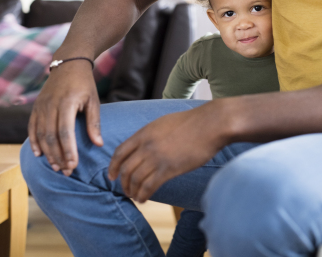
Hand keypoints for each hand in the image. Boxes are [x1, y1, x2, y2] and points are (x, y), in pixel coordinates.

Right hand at [28, 60, 102, 175]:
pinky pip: (32, 128)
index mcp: (67, 103)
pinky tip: (40, 154)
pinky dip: (34, 142)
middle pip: (51, 137)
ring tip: (56, 167)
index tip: (73, 165)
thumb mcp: (94, 101)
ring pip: (40, 134)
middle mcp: (50, 105)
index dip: (68, 150)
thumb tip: (98, 144)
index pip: (65, 132)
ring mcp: (41, 106)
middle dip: (58, 156)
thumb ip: (94, 123)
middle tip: (66, 171)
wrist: (68, 64)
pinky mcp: (35, 107)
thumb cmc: (84, 84)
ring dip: (47, 153)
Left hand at [108, 100, 230, 201]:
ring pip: (136, 179)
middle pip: (126, 169)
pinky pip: (149, 186)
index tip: (112, 176)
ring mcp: (157, 158)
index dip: (113, 166)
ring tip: (135, 196)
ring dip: (132, 191)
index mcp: (144, 133)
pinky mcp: (169, 169)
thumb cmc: (192, 122)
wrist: (210, 124)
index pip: (120, 152)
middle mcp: (147, 146)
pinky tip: (144, 199)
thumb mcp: (164, 123)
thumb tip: (145, 144)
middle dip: (123, 182)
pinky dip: (143, 195)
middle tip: (125, 190)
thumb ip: (151, 134)